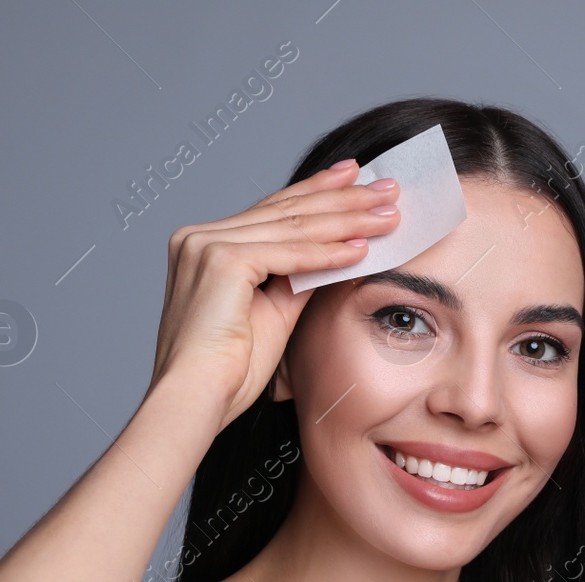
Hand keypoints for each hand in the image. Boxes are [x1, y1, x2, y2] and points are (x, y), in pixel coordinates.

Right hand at [147, 160, 401, 431]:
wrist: (196, 400)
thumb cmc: (228, 372)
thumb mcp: (273, 314)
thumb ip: (297, 279)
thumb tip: (333, 255)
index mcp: (204, 246)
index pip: (272, 210)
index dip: (317, 192)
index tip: (355, 178)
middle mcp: (200, 237)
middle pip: (286, 209)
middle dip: (343, 197)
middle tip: (387, 187)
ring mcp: (206, 245)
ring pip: (292, 226)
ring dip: (347, 220)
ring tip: (388, 214)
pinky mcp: (220, 261)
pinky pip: (288, 252)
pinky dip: (328, 252)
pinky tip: (362, 249)